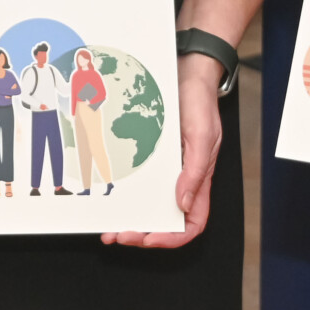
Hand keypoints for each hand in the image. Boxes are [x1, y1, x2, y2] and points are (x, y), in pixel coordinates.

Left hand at [107, 53, 222, 247]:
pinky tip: (108, 196)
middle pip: (164, 219)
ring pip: (147, 204)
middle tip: (116, 235)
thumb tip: (182, 204)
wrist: (188, 70)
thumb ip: (194, 172)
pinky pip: (136, 180)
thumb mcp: (203, 136)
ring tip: (107, 225)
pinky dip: (123, 193)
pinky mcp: (150, 154)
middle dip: (141, 233)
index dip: (171, 237)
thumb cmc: (200, 103)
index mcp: (198, 179)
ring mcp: (164, 168)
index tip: (147, 239)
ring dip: (128, 218)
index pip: (191, 223)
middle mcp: (181, 178)